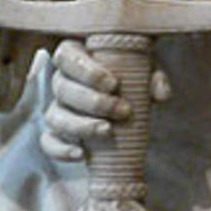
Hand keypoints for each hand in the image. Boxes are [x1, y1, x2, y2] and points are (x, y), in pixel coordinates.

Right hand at [41, 39, 170, 161]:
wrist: (124, 103)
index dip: (86, 70)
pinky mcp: (55, 134)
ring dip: (81, 125)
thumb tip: (161, 94)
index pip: (67, 56)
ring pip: (55, 116)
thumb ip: (153, 78)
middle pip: (62, 88)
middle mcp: (61, 81)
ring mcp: (55, 108)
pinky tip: (81, 154)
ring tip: (108, 131)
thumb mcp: (142, 71)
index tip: (114, 83)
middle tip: (122, 110)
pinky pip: (48, 142)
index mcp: (76, 56)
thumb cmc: (129, 79)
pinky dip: (61, 149)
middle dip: (92, 101)